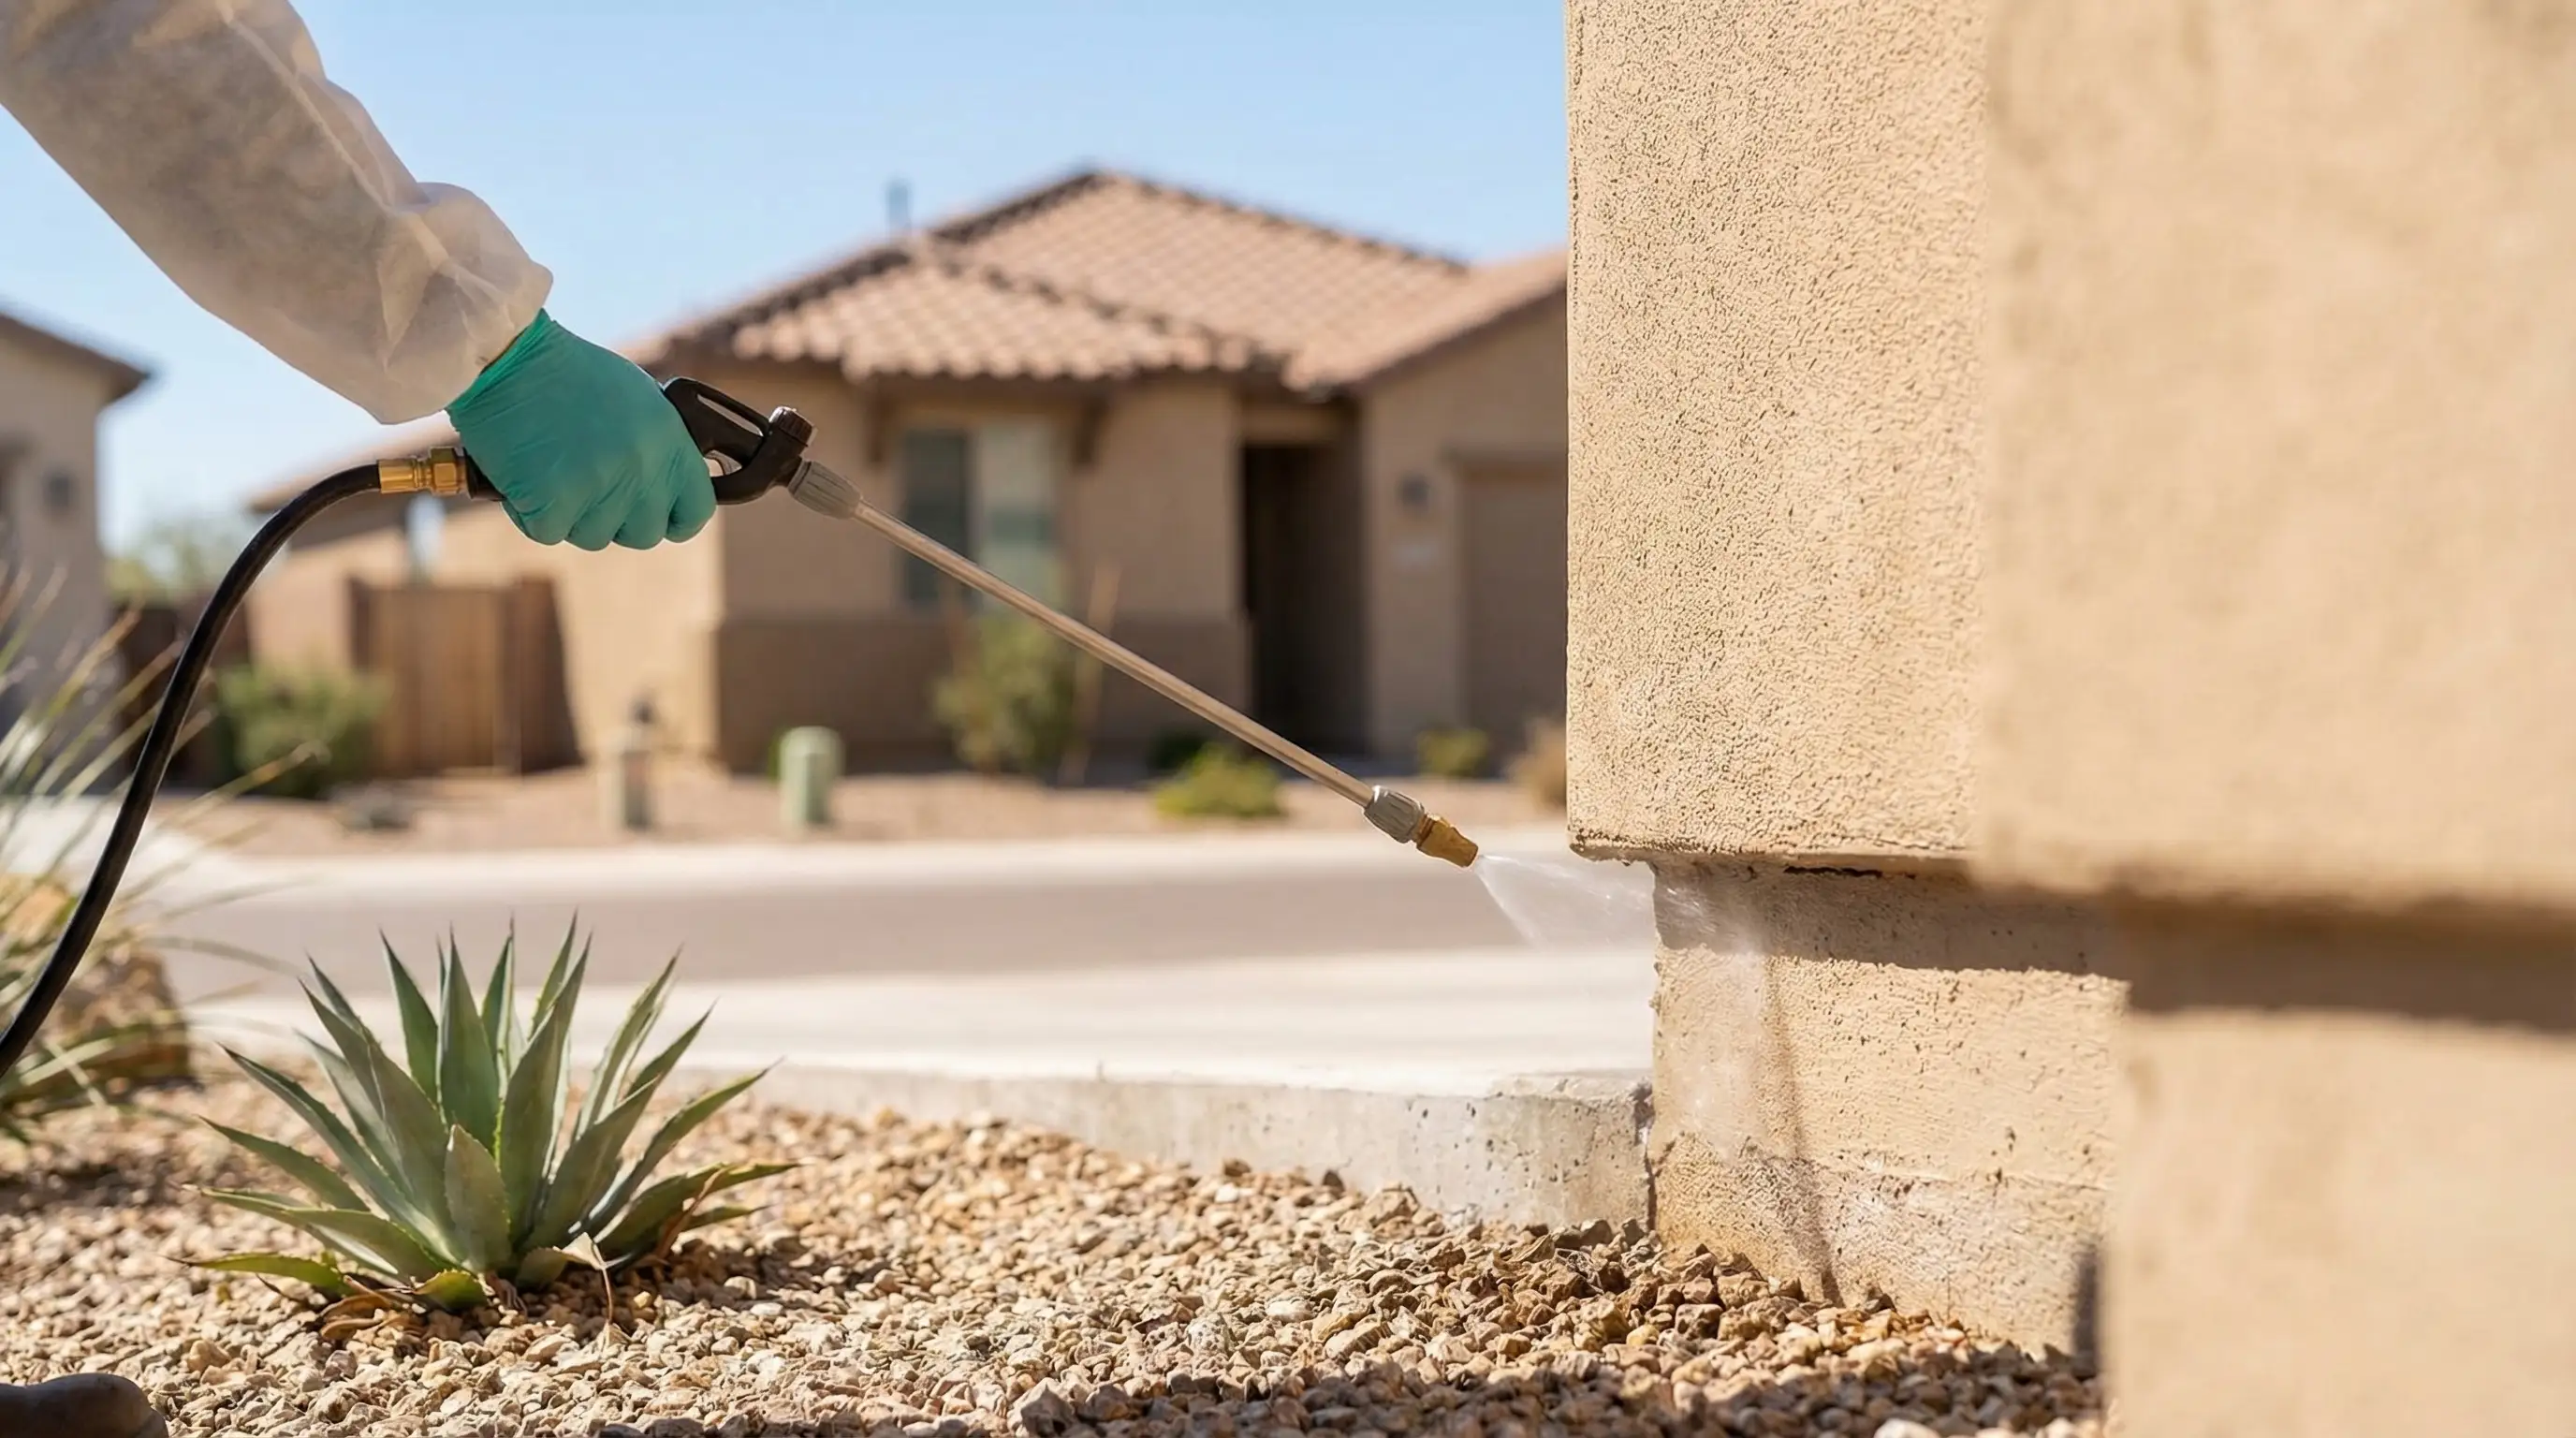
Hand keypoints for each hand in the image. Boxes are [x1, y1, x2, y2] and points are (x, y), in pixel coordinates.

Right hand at [446, 312, 715, 549]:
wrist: (506, 356)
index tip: (660, 516)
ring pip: (594, 536)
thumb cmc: (567, 373)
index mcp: (669, 441)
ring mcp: (600, 487)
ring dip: (571, 514)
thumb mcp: (635, 399)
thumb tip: (664, 484)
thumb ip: (656, 447)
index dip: (676, 519)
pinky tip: (524, 476)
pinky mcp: (554, 501)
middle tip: (588, 487)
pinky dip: (530, 512)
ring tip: (551, 468)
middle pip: (643, 533)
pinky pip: (549, 532)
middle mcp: (642, 468)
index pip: (696, 509)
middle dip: (616, 518)